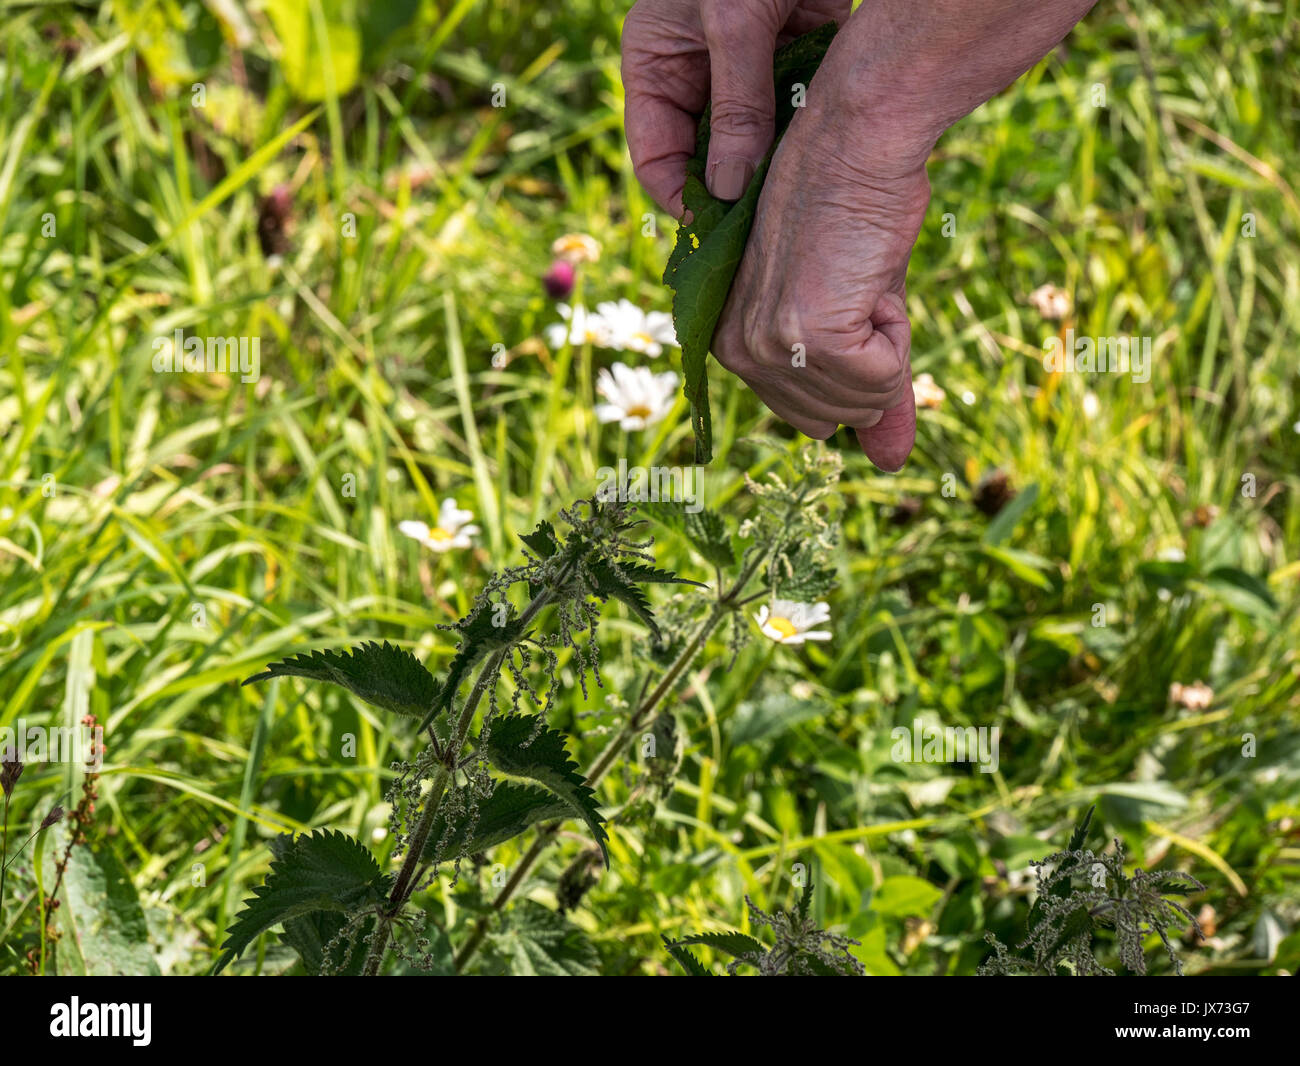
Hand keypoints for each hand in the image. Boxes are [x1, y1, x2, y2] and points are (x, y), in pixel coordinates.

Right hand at [622, 0, 850, 213]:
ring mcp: (745, 73)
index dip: (681, 197)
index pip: (656, 156)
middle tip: (761, 230)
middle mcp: (695, 76)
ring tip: (792, 207)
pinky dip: (805, 140)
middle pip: (705, 159)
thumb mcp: (734, 19)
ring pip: (753, 145)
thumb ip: (736, 102)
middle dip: (730, 192)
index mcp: (655, 65)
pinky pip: (793, 118)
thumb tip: (729, 188)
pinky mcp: (792, 62)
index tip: (717, 228)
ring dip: (771, 171)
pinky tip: (821, 170)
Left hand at [711, 98, 930, 470]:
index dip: (852, 368)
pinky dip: (893, 338)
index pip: (810, 417)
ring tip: (857, 279)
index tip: (842, 296)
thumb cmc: (855, 215)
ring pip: (859, 404)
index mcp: (730, 347)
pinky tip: (866, 281)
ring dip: (884, 346)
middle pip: (834, 420)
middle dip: (869, 362)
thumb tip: (892, 463)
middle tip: (855, 287)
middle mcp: (735, 353)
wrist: (857, 142)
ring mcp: (767, 347)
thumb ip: (870, 396)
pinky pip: (879, 383)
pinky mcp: (806, 337)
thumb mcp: (858, 317)